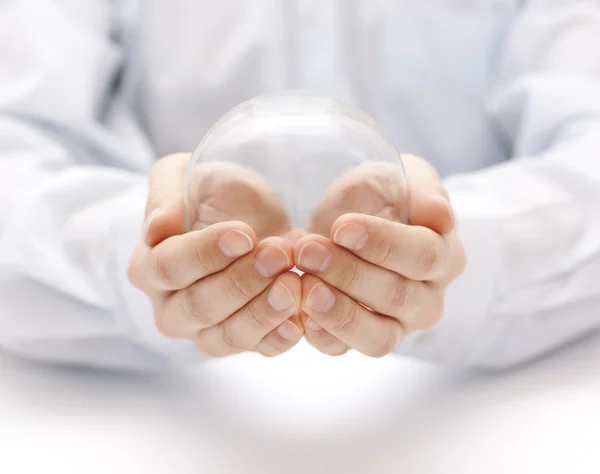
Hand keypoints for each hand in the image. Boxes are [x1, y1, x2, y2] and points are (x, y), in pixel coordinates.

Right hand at [128, 154, 303, 356]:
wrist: (249, 217)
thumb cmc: (210, 195)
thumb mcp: (182, 176)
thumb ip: (164, 195)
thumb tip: (156, 228)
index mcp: (148, 267)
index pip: (169, 267)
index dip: (205, 253)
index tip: (244, 234)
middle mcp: (171, 308)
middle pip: (200, 306)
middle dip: (242, 281)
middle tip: (278, 254)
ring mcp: (205, 331)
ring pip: (228, 335)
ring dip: (262, 312)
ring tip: (293, 284)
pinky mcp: (242, 340)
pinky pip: (257, 349)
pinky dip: (278, 338)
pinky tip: (298, 321)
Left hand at [295, 155, 465, 356]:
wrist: (349, 220)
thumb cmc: (381, 196)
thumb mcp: (404, 177)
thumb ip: (425, 191)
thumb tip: (443, 217)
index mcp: (445, 256)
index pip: (424, 256)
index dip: (383, 244)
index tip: (342, 227)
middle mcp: (427, 299)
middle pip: (397, 297)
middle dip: (349, 273)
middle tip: (309, 250)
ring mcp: (396, 325)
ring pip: (377, 337)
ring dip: (338, 313)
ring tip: (305, 287)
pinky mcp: (361, 339)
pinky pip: (345, 350)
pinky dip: (323, 336)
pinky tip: (301, 314)